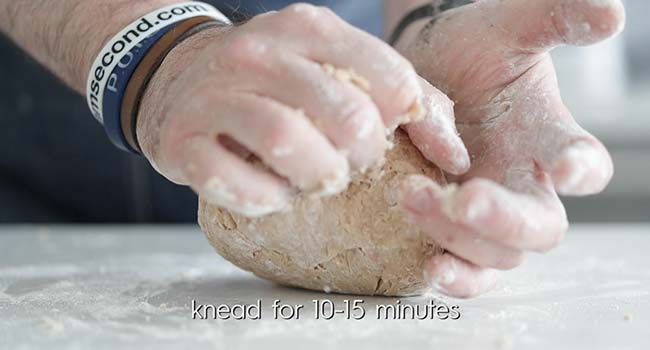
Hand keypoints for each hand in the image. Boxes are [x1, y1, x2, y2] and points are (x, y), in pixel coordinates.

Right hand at [135, 4, 453, 216]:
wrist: (171, 75)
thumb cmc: (270, 78)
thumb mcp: (329, 63)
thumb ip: (397, 94)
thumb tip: (455, 155)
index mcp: (308, 29)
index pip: (389, 76)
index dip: (402, 120)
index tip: (387, 138)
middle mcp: (260, 53)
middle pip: (346, 116)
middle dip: (362, 157)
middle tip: (350, 165)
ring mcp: (216, 96)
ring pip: (290, 144)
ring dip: (317, 177)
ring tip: (315, 180)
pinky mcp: (183, 142)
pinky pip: (236, 184)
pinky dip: (266, 199)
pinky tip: (272, 193)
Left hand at [398, 0, 624, 296]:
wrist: (425, 66)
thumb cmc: (473, 48)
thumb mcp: (509, 27)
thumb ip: (555, 19)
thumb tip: (612, 16)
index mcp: (547, 139)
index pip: (584, 162)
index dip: (581, 169)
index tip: (567, 167)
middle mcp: (524, 184)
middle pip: (539, 227)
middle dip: (505, 219)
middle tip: (464, 197)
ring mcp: (488, 211)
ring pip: (496, 254)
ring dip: (458, 235)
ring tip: (411, 194)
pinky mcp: (451, 227)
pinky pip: (464, 267)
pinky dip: (453, 276)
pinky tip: (430, 269)